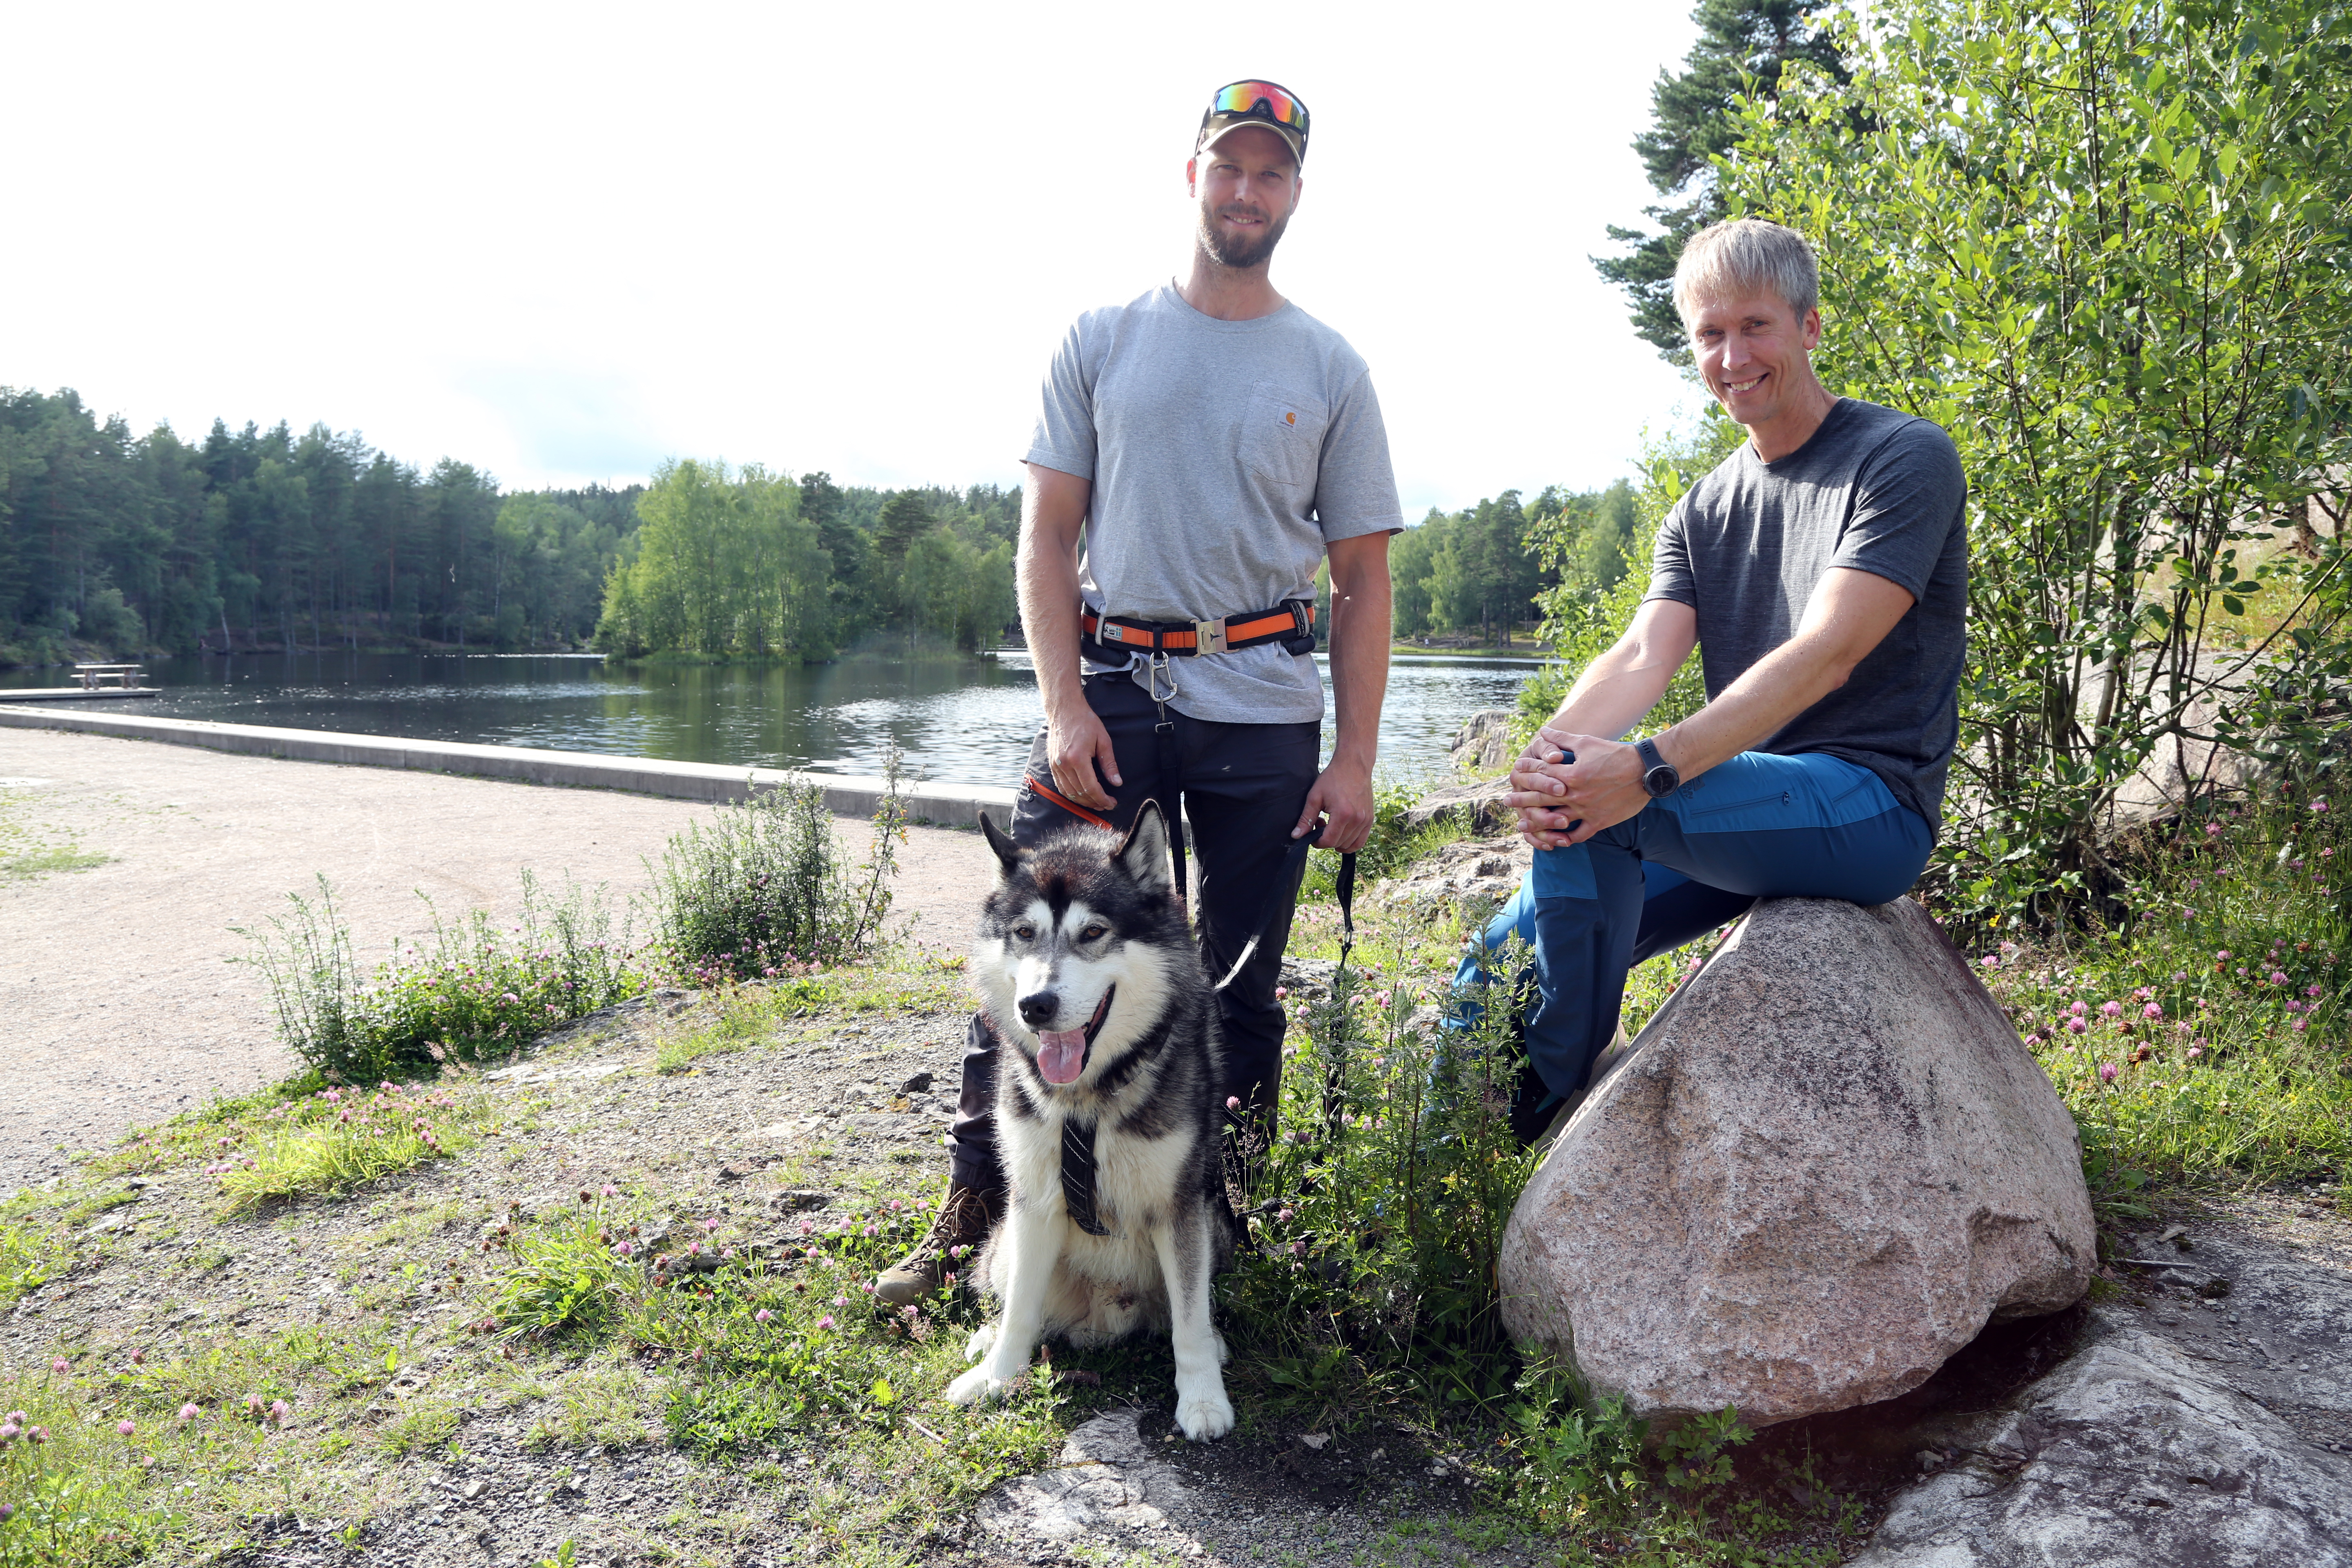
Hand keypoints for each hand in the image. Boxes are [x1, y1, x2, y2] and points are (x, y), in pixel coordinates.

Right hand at [1045, 704, 1120, 811]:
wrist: (1064, 709)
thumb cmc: (1085, 721)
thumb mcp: (1103, 740)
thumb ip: (1109, 764)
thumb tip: (1117, 782)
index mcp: (1078, 758)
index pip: (1091, 788)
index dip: (1102, 799)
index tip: (1112, 803)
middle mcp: (1064, 764)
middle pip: (1080, 793)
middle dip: (1095, 802)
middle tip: (1106, 805)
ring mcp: (1056, 765)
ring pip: (1069, 793)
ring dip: (1083, 801)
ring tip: (1096, 803)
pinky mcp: (1052, 764)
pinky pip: (1060, 786)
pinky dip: (1071, 794)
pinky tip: (1081, 796)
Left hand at [1296, 757, 1374, 849]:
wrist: (1353, 765)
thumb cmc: (1333, 778)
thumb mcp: (1315, 796)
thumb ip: (1306, 818)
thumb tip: (1296, 836)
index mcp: (1343, 814)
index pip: (1328, 841)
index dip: (1317, 842)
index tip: (1312, 834)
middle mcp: (1357, 819)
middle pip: (1338, 844)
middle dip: (1326, 839)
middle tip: (1321, 824)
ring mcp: (1365, 820)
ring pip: (1349, 845)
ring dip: (1337, 840)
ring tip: (1331, 825)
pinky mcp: (1370, 819)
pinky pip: (1361, 841)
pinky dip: (1350, 843)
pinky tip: (1341, 834)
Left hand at [1508, 727, 1649, 848]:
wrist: (1646, 771)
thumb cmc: (1615, 753)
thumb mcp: (1587, 742)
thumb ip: (1561, 739)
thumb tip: (1542, 731)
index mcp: (1571, 774)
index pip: (1541, 772)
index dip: (1526, 770)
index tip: (1515, 770)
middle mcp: (1576, 794)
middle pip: (1541, 798)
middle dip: (1521, 799)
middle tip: (1506, 801)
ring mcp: (1587, 809)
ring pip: (1555, 820)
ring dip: (1536, 823)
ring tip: (1523, 825)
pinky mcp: (1600, 821)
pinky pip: (1578, 834)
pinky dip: (1565, 838)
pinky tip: (1555, 840)